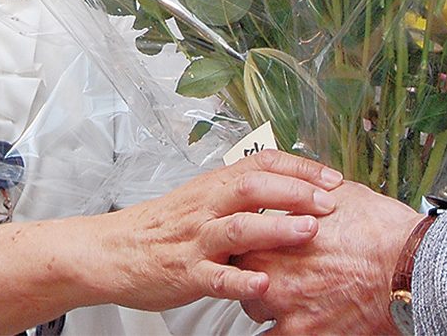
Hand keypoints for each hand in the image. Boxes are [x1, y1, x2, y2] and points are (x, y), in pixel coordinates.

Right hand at [89, 149, 343, 311]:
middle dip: (296, 192)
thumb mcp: (203, 197)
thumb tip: (290, 186)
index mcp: (215, 185)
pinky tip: (264, 283)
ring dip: (276, 229)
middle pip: (254, 187)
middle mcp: (207, 206)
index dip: (300, 168)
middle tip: (330, 201)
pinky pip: (216, 276)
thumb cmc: (163, 226)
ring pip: (239, 227)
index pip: (262, 163)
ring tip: (308, 232)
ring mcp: (197, 239)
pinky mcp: (186, 272)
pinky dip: (241, 280)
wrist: (114, 250)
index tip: (333, 177)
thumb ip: (241, 192)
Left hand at [237, 180, 424, 334]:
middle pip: (243, 277)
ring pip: (255, 310)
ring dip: (265, 302)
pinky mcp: (308, 335)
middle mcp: (275, 277)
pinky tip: (295, 321)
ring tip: (288, 294)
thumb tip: (302, 192)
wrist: (408, 266)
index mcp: (275, 238)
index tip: (260, 239)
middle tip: (274, 266)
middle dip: (256, 271)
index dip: (252, 239)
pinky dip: (282, 329)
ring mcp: (288, 311)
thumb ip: (305, 196)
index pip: (242, 239)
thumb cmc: (379, 231)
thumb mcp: (335, 195)